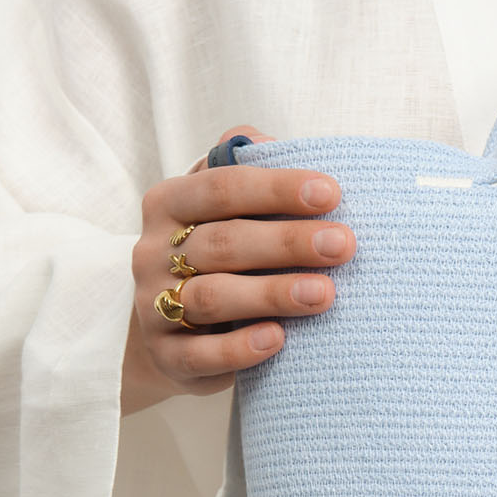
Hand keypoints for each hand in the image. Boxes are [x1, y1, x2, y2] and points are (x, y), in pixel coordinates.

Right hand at [123, 127, 355, 414]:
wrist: (162, 332)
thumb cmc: (212, 255)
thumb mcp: (217, 207)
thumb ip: (241, 168)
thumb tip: (268, 140)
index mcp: (169, 203)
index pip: (222, 187)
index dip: (276, 189)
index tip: (331, 193)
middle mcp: (154, 252)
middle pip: (223, 242)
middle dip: (287, 242)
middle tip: (343, 245)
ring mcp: (154, 306)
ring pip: (212, 297)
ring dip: (271, 294)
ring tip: (323, 294)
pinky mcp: (166, 356)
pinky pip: (200, 355)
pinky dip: (240, 348)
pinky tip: (278, 339)